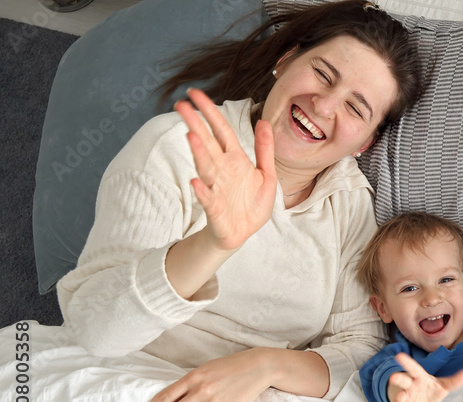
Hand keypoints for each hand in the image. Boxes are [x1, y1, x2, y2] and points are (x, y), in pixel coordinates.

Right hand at [176, 88, 276, 250]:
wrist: (244, 231)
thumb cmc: (252, 202)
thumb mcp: (266, 174)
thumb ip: (265, 149)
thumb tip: (264, 121)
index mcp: (235, 159)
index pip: (221, 130)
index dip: (210, 112)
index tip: (194, 93)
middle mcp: (222, 169)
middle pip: (207, 143)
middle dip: (195, 124)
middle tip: (181, 105)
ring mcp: (216, 187)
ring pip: (205, 166)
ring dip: (198, 152)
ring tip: (191, 136)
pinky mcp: (215, 208)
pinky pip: (207, 198)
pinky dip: (201, 191)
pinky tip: (196, 182)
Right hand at [387, 352, 462, 401]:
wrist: (420, 399)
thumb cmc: (429, 388)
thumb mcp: (441, 384)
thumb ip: (452, 381)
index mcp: (419, 377)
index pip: (414, 368)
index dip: (407, 362)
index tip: (399, 356)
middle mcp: (409, 385)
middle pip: (403, 381)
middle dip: (398, 379)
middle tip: (393, 377)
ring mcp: (405, 397)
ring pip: (399, 397)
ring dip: (398, 399)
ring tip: (399, 401)